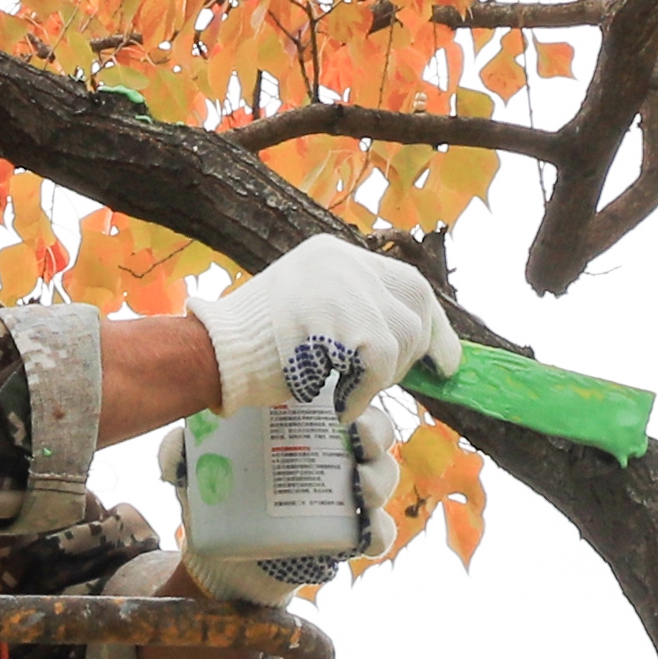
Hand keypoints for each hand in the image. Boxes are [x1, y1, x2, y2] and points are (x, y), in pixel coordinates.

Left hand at [155, 404, 398, 602]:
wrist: (220, 556)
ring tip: (359, 484)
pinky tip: (363, 533)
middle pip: (378, 436)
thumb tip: (175, 447)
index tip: (341, 398)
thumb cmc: (216, 497)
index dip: (358, 394)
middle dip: (377, 432)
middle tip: (358, 436)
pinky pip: (377, 533)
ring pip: (385, 479)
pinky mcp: (346, 538)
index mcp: (310, 429)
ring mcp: (347, 499)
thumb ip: (181, 452)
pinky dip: (377, 533)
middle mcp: (338, 458)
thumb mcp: (197, 469)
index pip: (347, 401)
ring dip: (380, 478)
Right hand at [194, 235, 458, 418]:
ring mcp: (344, 284)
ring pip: (403, 336)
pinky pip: (380, 363)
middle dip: (419, 347)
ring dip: (384, 375)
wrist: (212, 355)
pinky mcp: (344, 318)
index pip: (406, 283)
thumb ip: (351, 316)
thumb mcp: (307, 312)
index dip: (433, 323)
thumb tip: (409, 347)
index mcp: (334, 255)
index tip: (446, 358)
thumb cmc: (252, 350)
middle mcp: (344, 260)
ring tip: (347, 390)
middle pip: (416, 301)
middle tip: (396, 380)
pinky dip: (365, 392)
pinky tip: (340, 403)